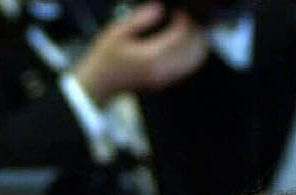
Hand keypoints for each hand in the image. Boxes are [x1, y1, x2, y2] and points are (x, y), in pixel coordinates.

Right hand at [70, 2, 207, 105]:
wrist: (98, 85)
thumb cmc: (104, 60)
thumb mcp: (117, 32)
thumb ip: (140, 19)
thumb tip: (158, 8)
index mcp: (150, 57)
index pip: (179, 36)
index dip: (183, 20)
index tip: (179, 12)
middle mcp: (161, 70)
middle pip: (191, 49)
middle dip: (194, 32)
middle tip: (187, 20)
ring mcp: (164, 79)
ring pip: (193, 61)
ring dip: (197, 44)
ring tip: (190, 31)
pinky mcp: (164, 83)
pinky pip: (187, 69)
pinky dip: (193, 56)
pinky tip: (188, 46)